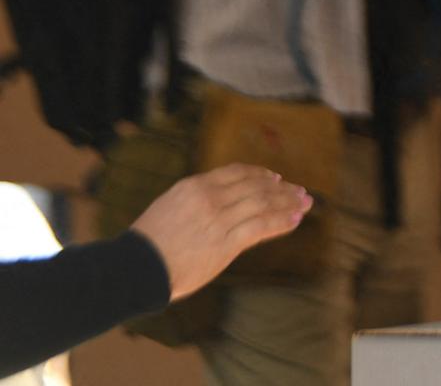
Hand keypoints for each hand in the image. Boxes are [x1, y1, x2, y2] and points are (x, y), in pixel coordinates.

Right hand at [130, 164, 311, 300]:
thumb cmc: (148, 245)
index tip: (275, 178)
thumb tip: (220, 201)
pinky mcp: (226, 242)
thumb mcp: (169, 207)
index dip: (260, 174)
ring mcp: (219, 219)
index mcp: (194, 186)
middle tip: (299, 191)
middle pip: (256, 186)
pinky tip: (295, 219)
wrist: (136, 268)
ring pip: (263, 203)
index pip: (236, 172)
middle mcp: (210, 197)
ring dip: (288, 202)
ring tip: (305, 203)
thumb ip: (196, 201)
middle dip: (281, 188)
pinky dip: (282, 220)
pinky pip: (262, 226)